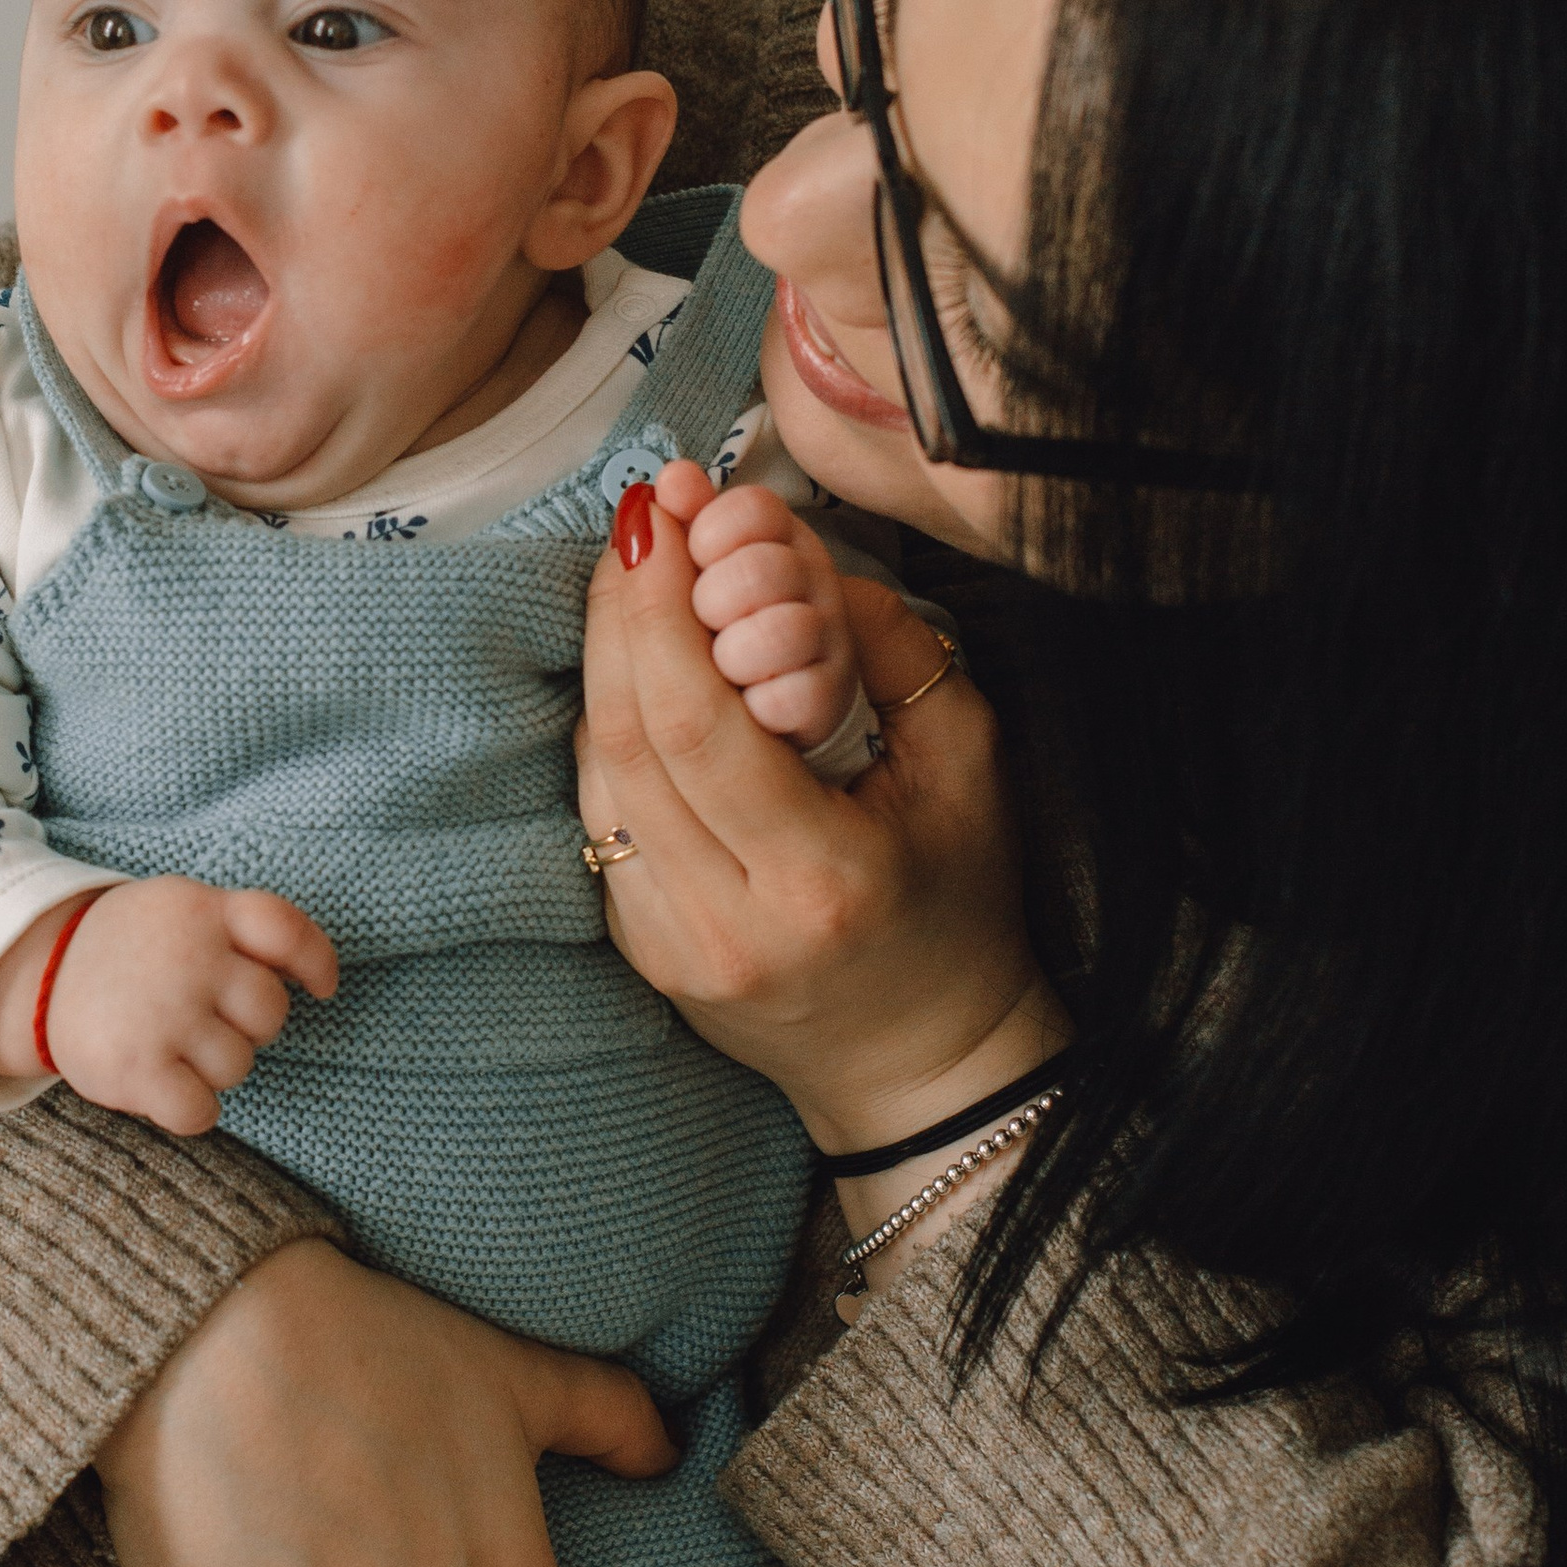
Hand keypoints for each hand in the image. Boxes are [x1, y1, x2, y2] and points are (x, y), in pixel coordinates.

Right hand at [0, 879, 337, 1133]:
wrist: (36, 976)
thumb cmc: (132, 951)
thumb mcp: (179, 910)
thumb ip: (238, 928)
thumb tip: (308, 973)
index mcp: (203, 911)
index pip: (285, 929)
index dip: (316, 961)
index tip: (321, 988)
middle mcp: (189, 958)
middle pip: (270, 1013)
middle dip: (247, 1026)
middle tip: (203, 1019)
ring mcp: (164, 1012)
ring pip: (238, 1066)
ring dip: (211, 1067)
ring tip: (168, 1043)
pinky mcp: (136, 1067)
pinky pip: (202, 1111)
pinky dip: (191, 1109)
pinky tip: (165, 1086)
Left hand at [578, 474, 1061, 1158]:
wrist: (922, 1060)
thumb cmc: (962, 903)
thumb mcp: (968, 765)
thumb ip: (892, 650)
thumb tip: (797, 555)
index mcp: (823, 880)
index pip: (700, 727)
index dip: (662, 605)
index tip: (664, 507)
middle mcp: (729, 922)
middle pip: (629, 737)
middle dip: (623, 605)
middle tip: (641, 513)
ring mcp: (669, 947)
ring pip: (599, 772)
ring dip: (606, 655)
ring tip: (635, 567)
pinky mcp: (638, 950)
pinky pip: (602, 813)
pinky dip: (611, 723)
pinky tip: (638, 663)